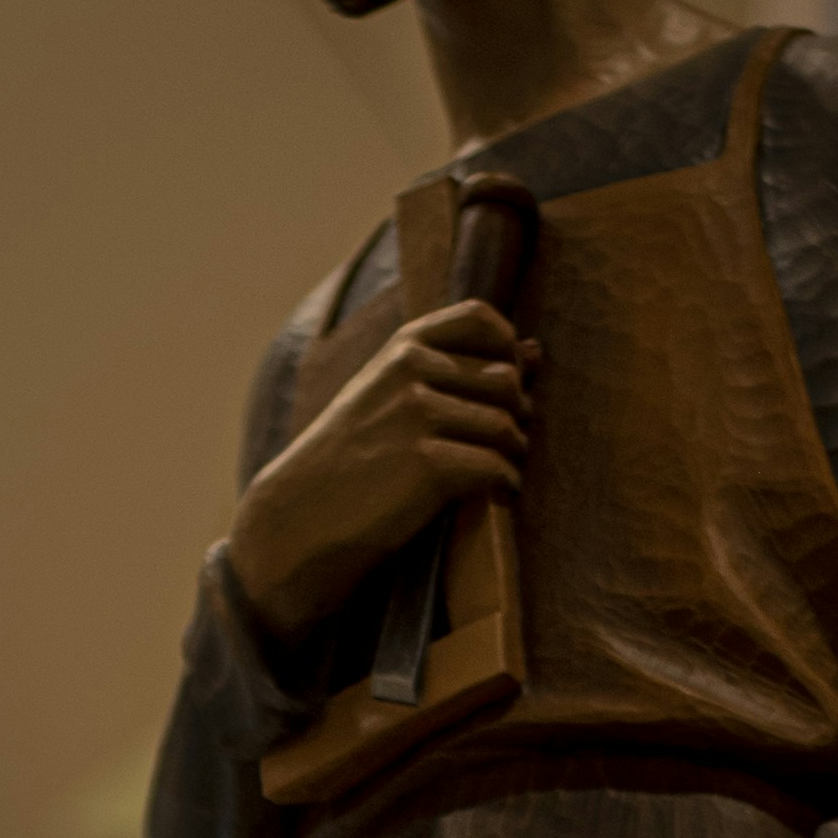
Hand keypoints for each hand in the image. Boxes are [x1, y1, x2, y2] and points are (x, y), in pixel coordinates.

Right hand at [226, 301, 537, 640]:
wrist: (301, 518)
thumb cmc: (353, 460)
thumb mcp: (395, 398)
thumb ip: (461, 370)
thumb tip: (536, 349)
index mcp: (402, 347)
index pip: (480, 319)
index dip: (507, 352)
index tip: (500, 390)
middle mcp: (410, 370)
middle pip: (506, 381)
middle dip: (516, 416)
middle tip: (501, 448)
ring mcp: (417, 415)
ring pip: (507, 426)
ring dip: (513, 456)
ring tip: (497, 477)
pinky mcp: (427, 464)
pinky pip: (497, 467)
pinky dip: (506, 488)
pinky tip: (496, 499)